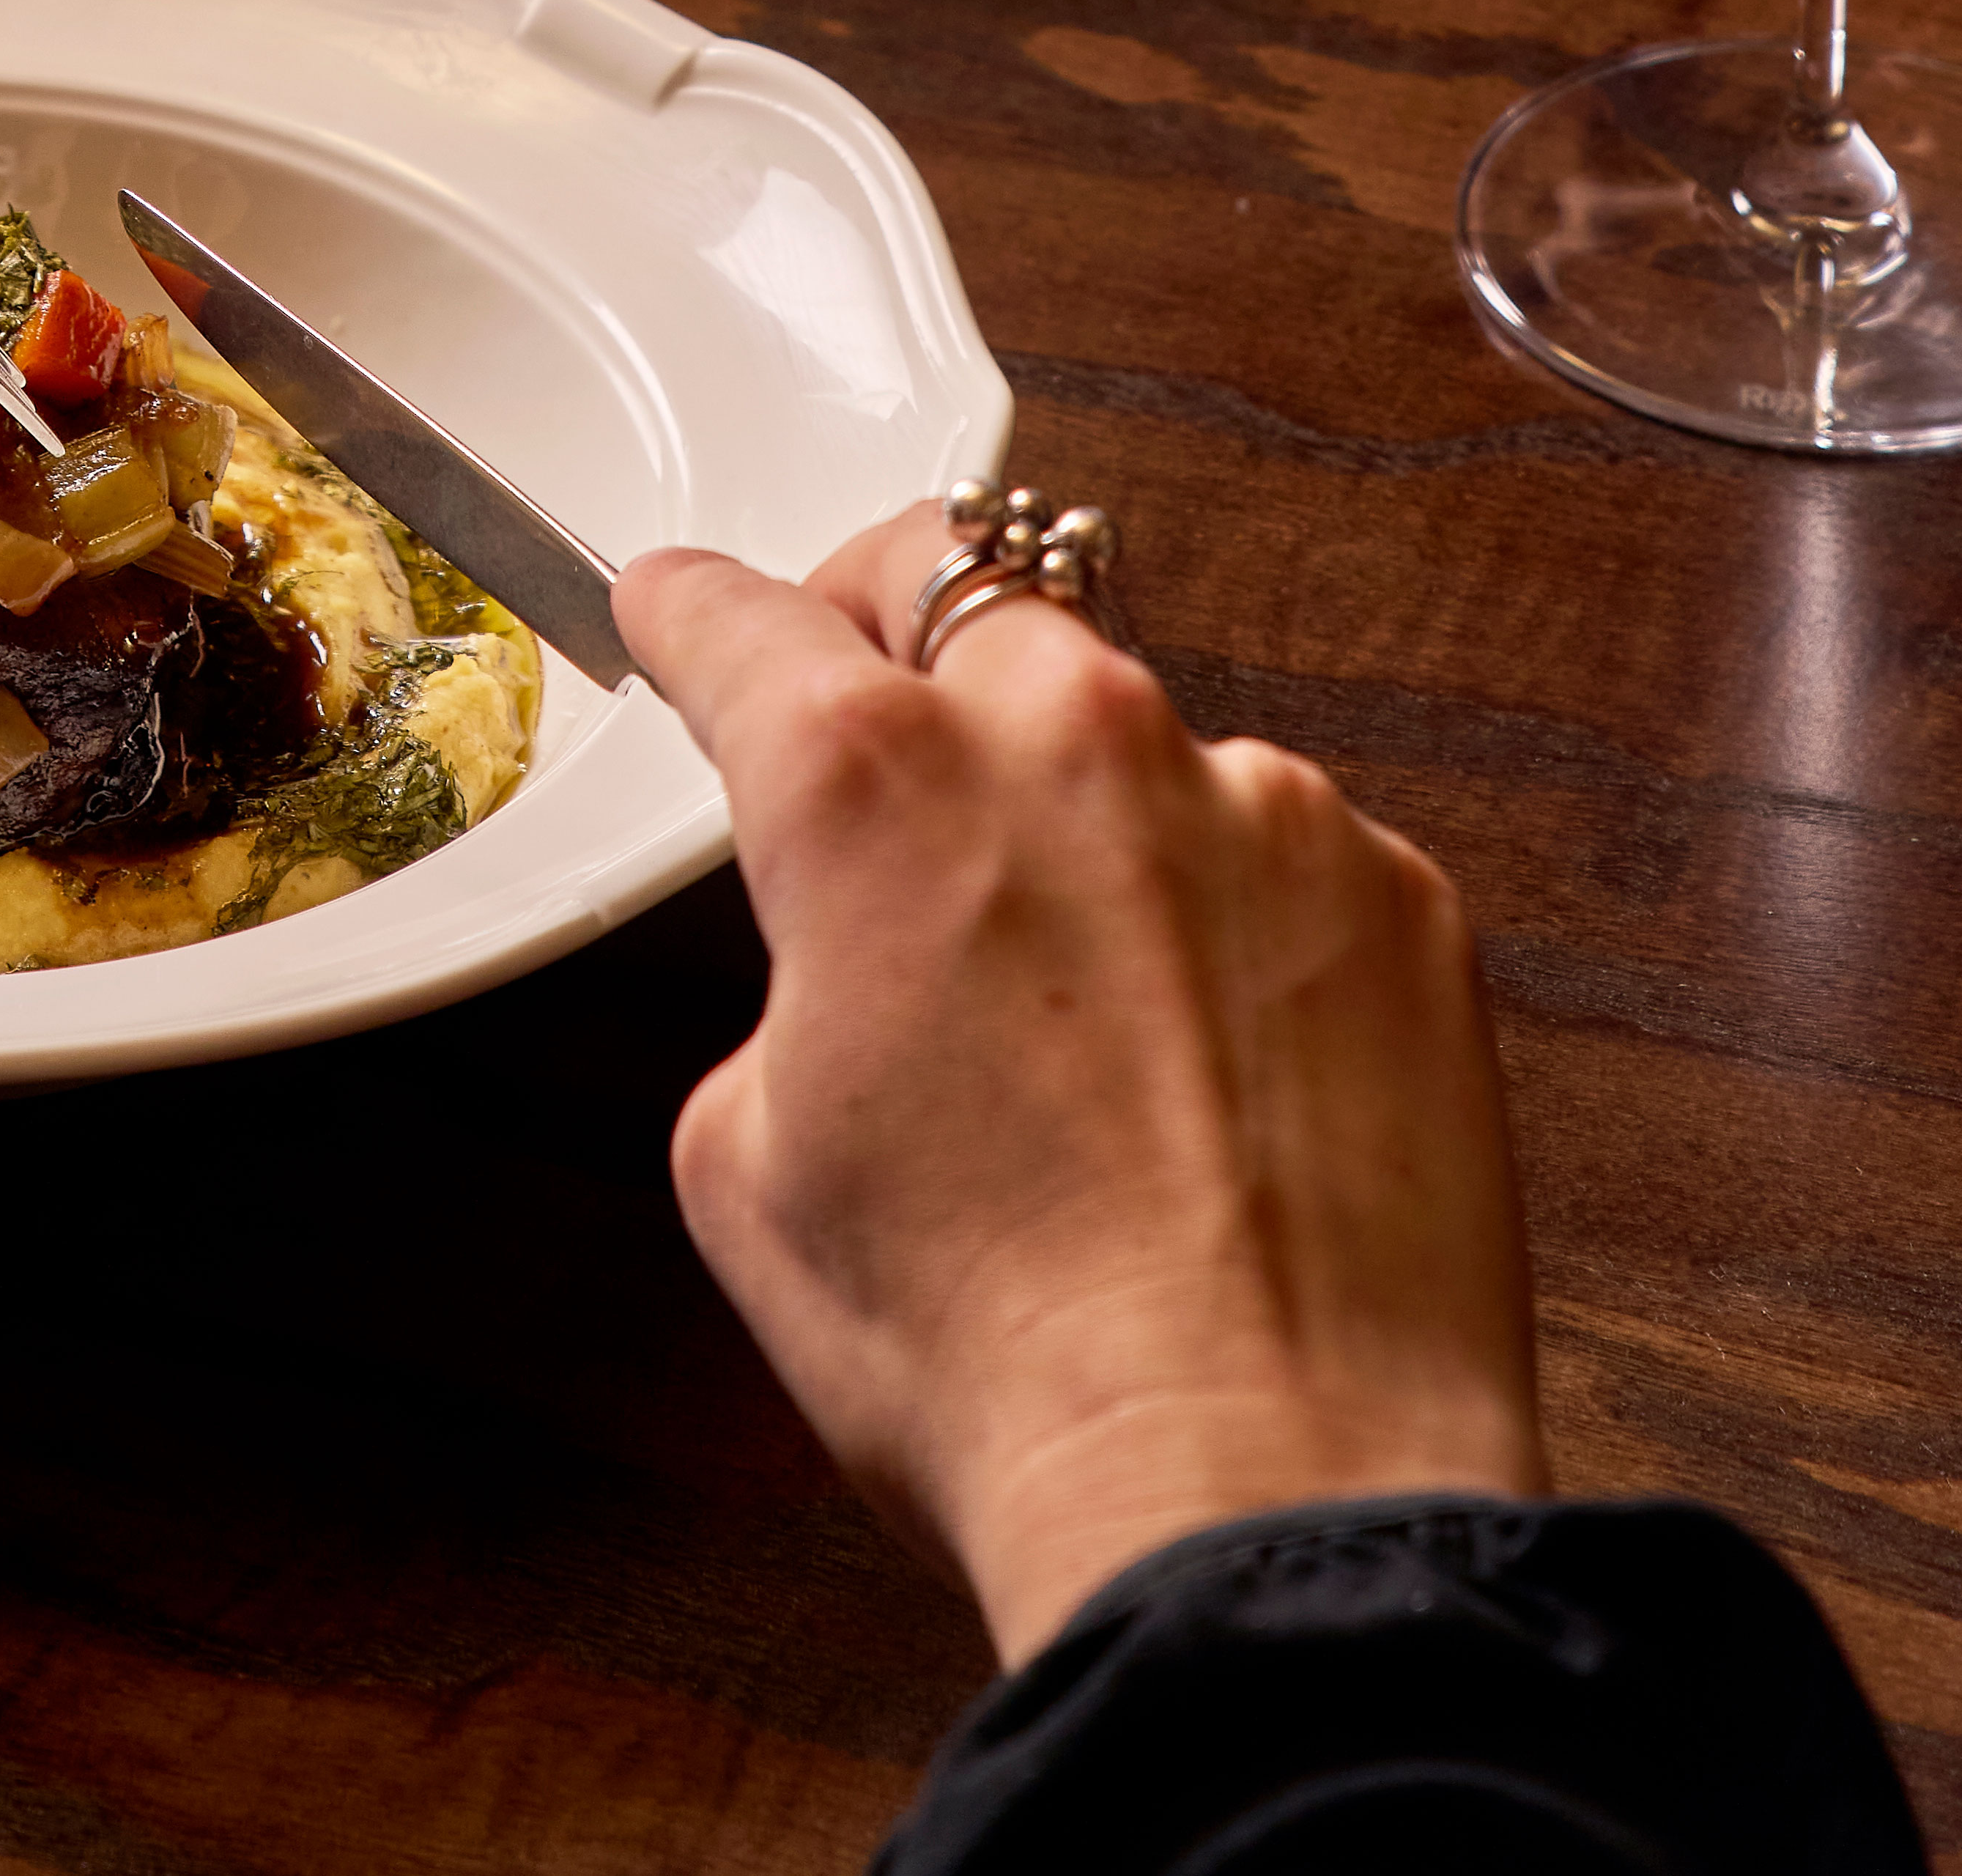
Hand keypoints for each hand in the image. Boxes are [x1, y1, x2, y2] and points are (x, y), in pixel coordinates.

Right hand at [618, 505, 1543, 1667]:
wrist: (1259, 1499)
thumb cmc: (998, 1363)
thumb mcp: (751, 1172)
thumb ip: (788, 987)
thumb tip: (850, 964)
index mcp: (867, 786)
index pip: (739, 619)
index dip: (687, 611)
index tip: (680, 607)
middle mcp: (1068, 741)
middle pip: (954, 581)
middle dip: (893, 632)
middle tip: (879, 732)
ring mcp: (1259, 803)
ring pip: (1132, 729)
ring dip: (1086, 810)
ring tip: (1088, 1010)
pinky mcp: (1399, 896)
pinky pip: (1282, 851)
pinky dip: (1234, 923)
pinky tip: (1220, 1080)